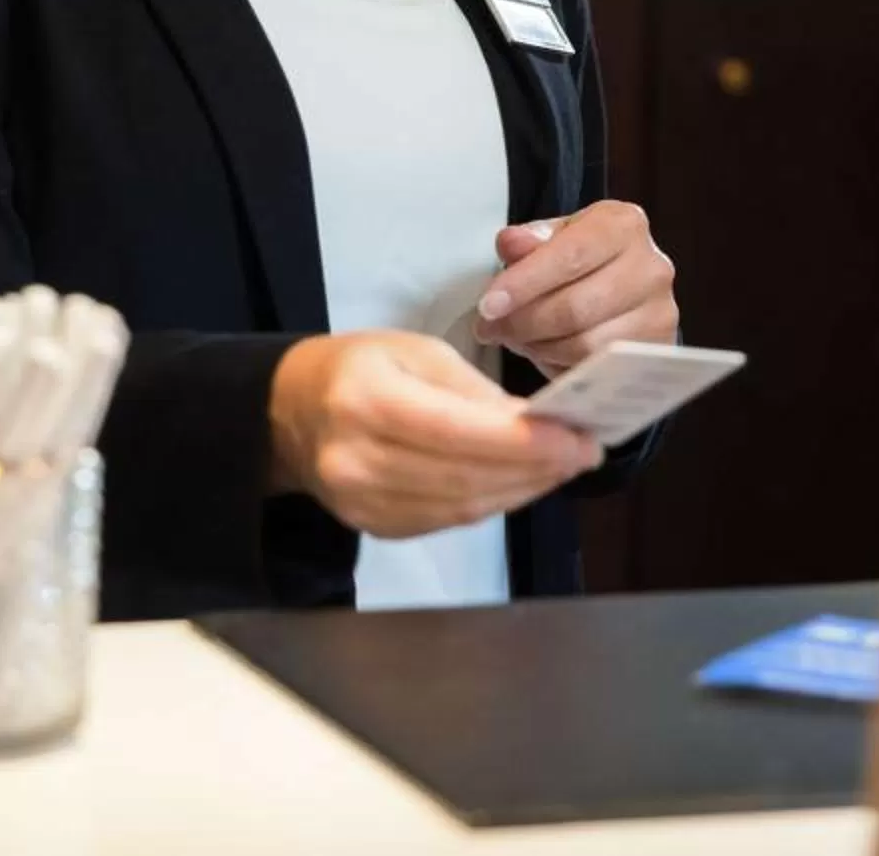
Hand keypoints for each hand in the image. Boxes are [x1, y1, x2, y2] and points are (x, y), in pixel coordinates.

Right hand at [268, 330, 604, 538]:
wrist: (293, 411)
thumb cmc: (360, 367)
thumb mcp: (416, 351)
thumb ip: (475, 391)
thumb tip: (540, 424)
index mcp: (365, 399)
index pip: (455, 431)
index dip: (522, 442)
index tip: (578, 439)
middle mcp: (356, 458)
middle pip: (463, 477)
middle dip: (535, 468)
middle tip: (585, 452)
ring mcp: (361, 503)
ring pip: (461, 508)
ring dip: (522, 490)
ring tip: (563, 468)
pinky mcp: (373, 527)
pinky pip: (447, 522)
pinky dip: (493, 504)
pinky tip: (521, 484)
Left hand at [472, 200, 678, 375]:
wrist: (623, 289)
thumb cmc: (581, 260)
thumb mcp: (553, 239)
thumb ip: (530, 241)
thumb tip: (511, 244)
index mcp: (623, 224)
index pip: (570, 255)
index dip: (524, 284)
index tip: (488, 306)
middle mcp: (652, 266)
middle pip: (575, 307)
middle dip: (523, 323)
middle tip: (490, 328)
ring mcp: (659, 312)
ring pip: (585, 344)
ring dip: (538, 346)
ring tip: (515, 337)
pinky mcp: (656, 350)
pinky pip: (597, 368)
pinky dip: (561, 364)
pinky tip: (543, 351)